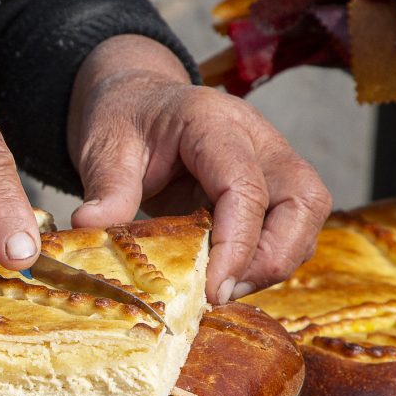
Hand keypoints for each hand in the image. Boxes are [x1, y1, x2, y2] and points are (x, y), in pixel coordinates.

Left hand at [67, 35, 331, 303]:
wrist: (138, 101)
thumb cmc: (125, 120)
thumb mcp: (106, 148)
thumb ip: (106, 188)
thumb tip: (89, 227)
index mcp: (213, 122)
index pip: (245, 185)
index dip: (236, 243)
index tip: (212, 290)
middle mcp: (258, 138)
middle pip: (302, 199)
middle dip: (272, 257)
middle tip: (222, 294)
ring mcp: (272, 160)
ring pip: (306, 216)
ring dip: (273, 262)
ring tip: (221, 290)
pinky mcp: (272, 185)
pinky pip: (291, 227)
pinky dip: (267, 259)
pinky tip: (226, 277)